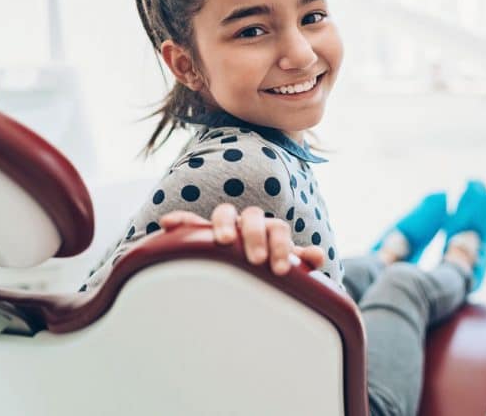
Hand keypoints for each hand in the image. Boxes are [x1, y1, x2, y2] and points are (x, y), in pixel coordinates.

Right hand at [159, 204, 324, 274]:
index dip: (280, 245)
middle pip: (253, 217)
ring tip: (224, 241)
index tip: (279, 270)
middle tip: (257, 260)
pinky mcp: (201, 234)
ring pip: (224, 213)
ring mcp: (225, 226)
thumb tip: (317, 256)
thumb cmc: (265, 268)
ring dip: (224, 224)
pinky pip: (190, 222)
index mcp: (269, 230)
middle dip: (255, 235)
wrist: (245, 272)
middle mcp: (247, 223)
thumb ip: (301, 260)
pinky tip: (168, 224)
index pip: (277, 228)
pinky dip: (181, 220)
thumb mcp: (283, 266)